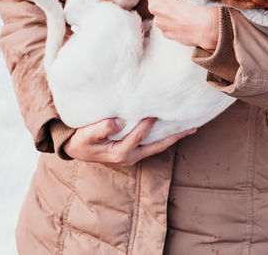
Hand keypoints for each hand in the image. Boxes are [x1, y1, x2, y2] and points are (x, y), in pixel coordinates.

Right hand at [61, 117, 194, 164]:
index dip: (147, 124)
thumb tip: (118, 121)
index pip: (139, 137)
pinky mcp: (132, 151)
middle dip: (175, 137)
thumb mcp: (86, 135)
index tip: (155, 111)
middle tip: (192, 127)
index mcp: (120, 153)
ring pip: (157, 146)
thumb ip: (100, 129)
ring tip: (189, 127)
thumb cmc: (80, 141)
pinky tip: (171, 128)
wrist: (75, 149)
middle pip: (157, 146)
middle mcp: (130, 157)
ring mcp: (133, 155)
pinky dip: (163, 136)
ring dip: (172, 137)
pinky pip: (152, 144)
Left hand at [126, 0, 219, 51]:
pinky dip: (173, 21)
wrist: (209, 28)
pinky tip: (186, 20)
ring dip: (168, 9)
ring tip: (185, 10)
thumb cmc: (202, 4)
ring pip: (160, 11)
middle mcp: (155, 5)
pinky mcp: (165, 32)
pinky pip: (166, 23)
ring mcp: (159, 20)